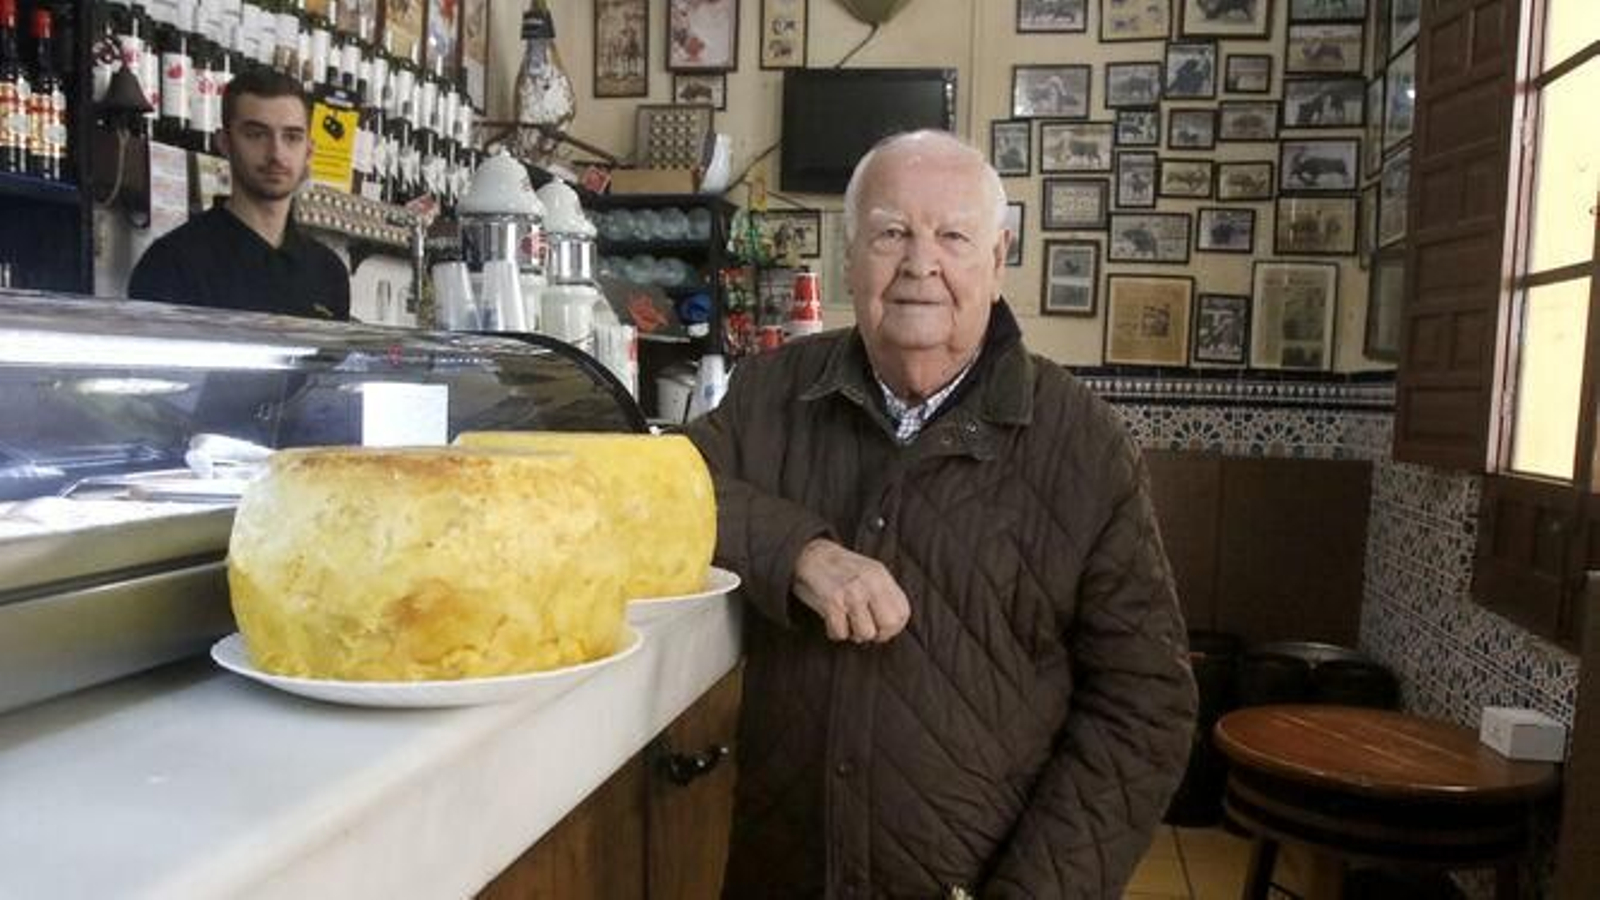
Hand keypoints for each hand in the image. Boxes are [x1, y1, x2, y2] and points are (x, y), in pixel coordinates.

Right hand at [792, 539, 910, 643]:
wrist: (810, 555)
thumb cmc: (839, 568)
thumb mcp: (869, 572)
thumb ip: (884, 593)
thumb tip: (893, 624)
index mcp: (881, 576)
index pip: (903, 612)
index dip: (894, 628)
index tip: (882, 629)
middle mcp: (869, 583)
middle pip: (889, 624)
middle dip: (878, 634)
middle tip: (866, 630)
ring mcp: (851, 592)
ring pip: (865, 633)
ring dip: (854, 634)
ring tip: (846, 622)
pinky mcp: (832, 602)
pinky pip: (841, 633)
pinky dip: (835, 632)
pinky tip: (832, 620)